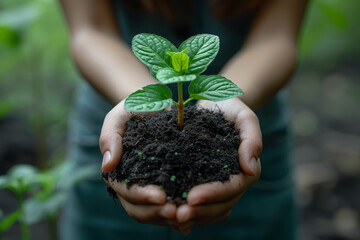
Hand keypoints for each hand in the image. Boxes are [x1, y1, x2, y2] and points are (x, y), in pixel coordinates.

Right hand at [99, 100, 176, 224]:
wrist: (158, 104)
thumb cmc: (136, 108)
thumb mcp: (120, 115)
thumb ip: (110, 136)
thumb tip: (107, 166)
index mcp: (118, 170)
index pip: (125, 190)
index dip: (141, 196)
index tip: (160, 196)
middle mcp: (133, 183)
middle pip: (138, 209)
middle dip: (156, 212)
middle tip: (176, 212)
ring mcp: (150, 186)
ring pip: (154, 213)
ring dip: (168, 217)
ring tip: (186, 215)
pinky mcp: (168, 184)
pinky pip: (171, 205)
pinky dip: (179, 214)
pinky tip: (193, 216)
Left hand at [174, 98, 261, 233]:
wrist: (213, 104)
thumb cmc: (230, 108)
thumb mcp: (244, 116)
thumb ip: (251, 138)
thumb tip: (249, 167)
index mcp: (245, 169)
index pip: (233, 187)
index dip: (213, 194)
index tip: (192, 197)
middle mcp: (233, 182)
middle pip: (221, 205)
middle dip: (200, 212)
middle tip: (177, 215)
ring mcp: (217, 185)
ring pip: (210, 211)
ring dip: (192, 217)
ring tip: (171, 218)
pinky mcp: (202, 183)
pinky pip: (199, 206)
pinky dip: (188, 213)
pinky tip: (170, 218)